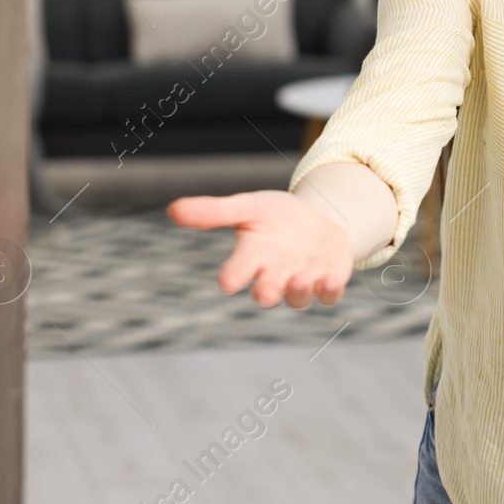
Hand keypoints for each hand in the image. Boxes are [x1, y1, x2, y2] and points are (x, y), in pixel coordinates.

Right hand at [167, 190, 354, 309]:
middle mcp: (275, 275)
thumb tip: (172, 209)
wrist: (318, 219)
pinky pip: (329, 294)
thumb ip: (215, 211)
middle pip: (267, 293)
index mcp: (251, 258)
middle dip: (266, 292)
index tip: (228, 282)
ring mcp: (302, 281)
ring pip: (298, 297)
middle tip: (264, 291)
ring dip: (299, 290)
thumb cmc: (276, 216)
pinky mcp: (329, 280)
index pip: (236, 272)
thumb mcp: (249, 206)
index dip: (232, 277)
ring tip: (300, 278)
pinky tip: (331, 280)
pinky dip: (330, 290)